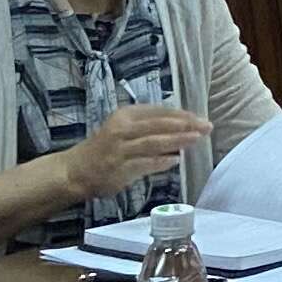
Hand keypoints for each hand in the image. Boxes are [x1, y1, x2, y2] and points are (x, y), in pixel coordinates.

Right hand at [74, 104, 212, 203]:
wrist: (75, 170)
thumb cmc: (105, 148)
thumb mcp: (124, 128)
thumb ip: (148, 127)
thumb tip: (182, 128)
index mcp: (126, 115)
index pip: (159, 111)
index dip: (182, 114)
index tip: (200, 118)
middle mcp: (122, 129)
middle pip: (159, 124)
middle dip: (185, 124)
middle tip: (207, 127)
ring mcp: (121, 149)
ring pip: (154, 142)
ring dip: (177, 140)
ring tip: (196, 139)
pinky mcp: (120, 168)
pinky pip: (145, 163)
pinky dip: (161, 161)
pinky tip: (176, 160)